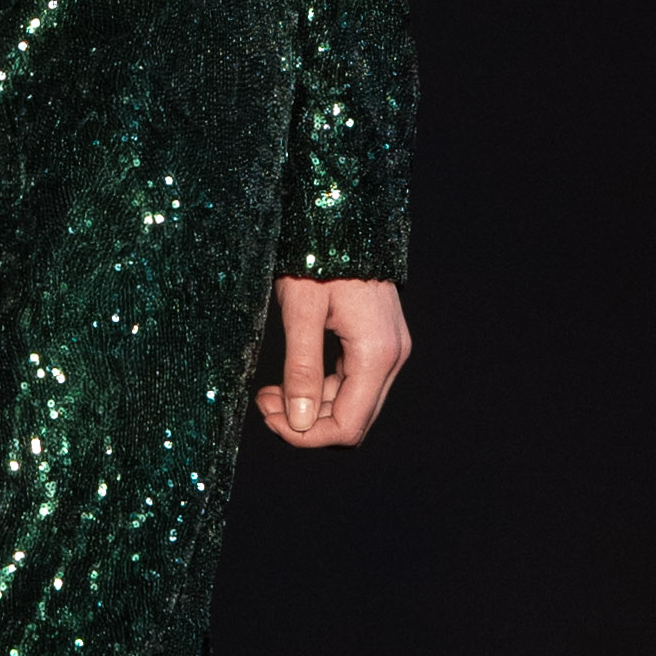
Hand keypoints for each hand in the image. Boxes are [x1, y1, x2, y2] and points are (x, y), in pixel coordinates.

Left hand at [255, 274, 408, 450]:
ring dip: (310, 407)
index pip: (349, 426)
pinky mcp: (378, 342)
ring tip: (268, 393)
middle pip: (353, 420)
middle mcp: (392, 357)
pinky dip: (321, 389)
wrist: (339, 220)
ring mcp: (388, 349)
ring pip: (351, 404)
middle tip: (263, 404)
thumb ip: (301, 370)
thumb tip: (299, 422)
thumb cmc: (317, 257)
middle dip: (306, 423)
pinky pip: (351, 382)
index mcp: (377, 354)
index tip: (269, 418)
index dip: (307, 435)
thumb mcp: (301, 312)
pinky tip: (287, 381)